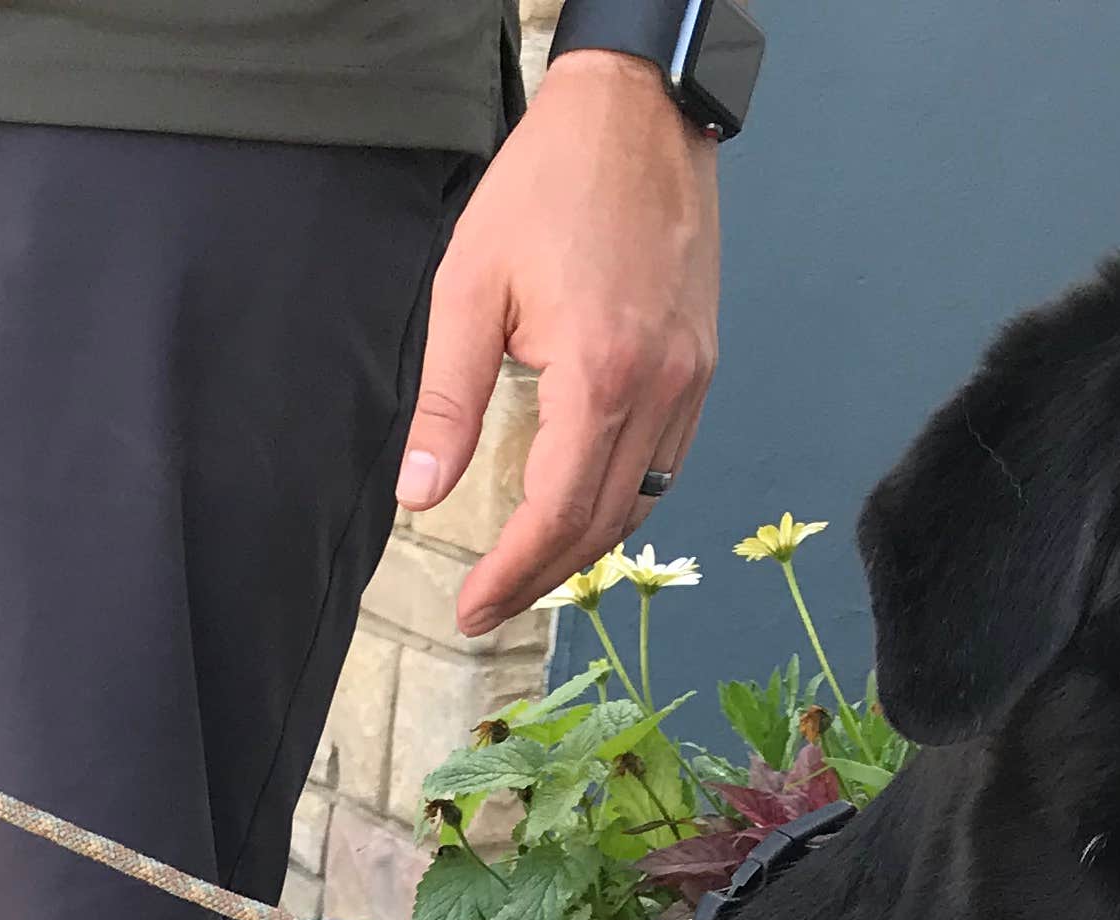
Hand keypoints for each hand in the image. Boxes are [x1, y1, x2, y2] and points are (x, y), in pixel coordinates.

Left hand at [401, 52, 720, 635]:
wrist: (637, 111)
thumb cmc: (550, 182)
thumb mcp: (471, 286)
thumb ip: (448, 400)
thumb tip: (420, 494)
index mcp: (600, 375)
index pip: (556, 514)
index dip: (511, 576)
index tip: (471, 609)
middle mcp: (658, 388)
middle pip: (602, 526)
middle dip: (541, 578)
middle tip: (488, 606)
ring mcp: (689, 378)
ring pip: (640, 503)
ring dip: (582, 548)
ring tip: (527, 571)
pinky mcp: (700, 363)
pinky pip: (667, 463)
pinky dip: (621, 501)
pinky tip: (580, 510)